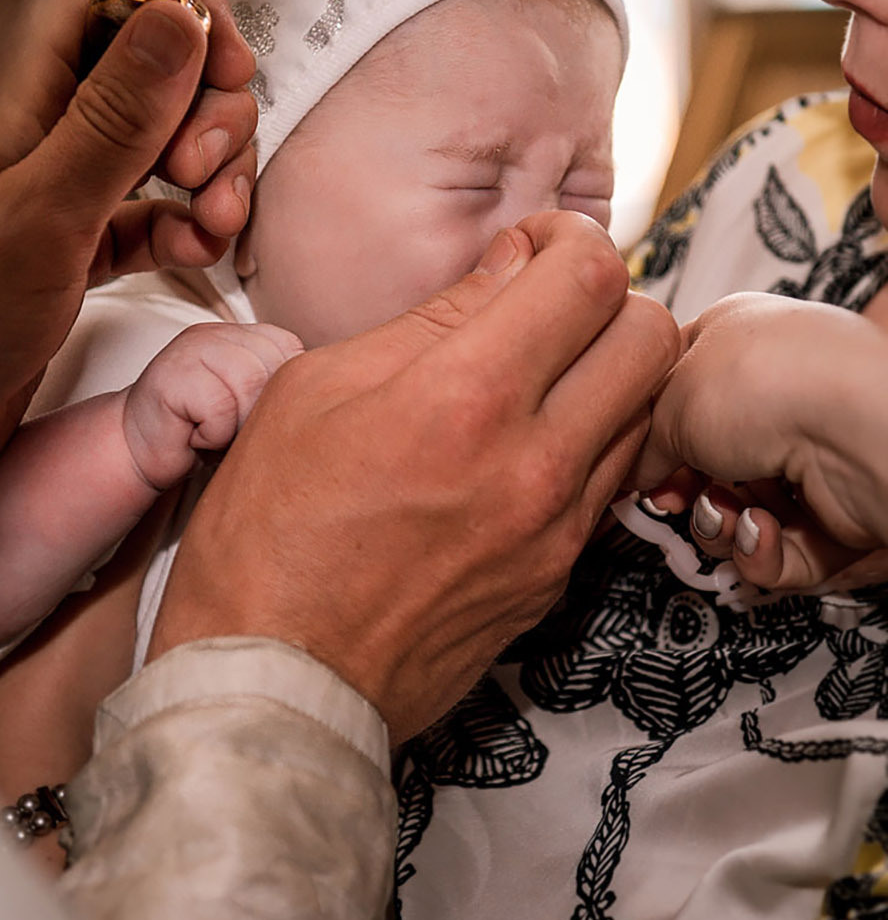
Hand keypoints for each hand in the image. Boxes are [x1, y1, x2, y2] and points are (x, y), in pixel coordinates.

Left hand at [0, 0, 256, 515]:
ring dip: (212, 175)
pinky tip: (192, 250)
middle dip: (207, 114)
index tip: (223, 65)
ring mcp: (65, 180)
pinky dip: (189, 223)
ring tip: (210, 221)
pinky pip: (158, 205)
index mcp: (11, 95)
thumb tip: (178, 22)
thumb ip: (115, 118)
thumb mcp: (42, 216)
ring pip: (168, 138)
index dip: (177, 17)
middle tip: (199, 170)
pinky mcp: (85, 234)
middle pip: (157, 69)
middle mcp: (41, 127)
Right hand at [124, 322, 302, 490]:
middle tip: (230, 431)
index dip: (282, 395)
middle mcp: (218, 333)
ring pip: (248, 386)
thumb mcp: (249, 405)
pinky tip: (193, 435)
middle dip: (258, 415)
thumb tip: (329, 399)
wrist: (139, 450)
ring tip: (213, 434)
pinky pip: (219, 408)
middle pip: (273, 371)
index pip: (292, 352)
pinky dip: (212, 436)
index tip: (253, 417)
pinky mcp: (172, 375)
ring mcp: (192, 348)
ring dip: (235, 427)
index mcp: (242, 335)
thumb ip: (279, 389)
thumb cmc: (201, 433)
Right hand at [150, 213, 678, 743]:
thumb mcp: (314, 389)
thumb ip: (429, 320)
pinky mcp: (558, 577)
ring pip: (647, 409)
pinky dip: (589, 442)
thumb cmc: (268, 535)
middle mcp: (534, 464)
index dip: (571, 238)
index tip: (535, 247)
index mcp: (463, 398)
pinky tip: (524, 446)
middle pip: (652, 334)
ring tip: (537, 376)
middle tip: (548, 306)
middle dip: (609, 299)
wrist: (277, 681)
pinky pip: (611, 481)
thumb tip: (510, 267)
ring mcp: (557, 530)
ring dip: (608, 372)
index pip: (590, 275)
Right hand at [635, 292, 887, 589]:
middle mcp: (774, 394)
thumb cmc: (775, 383)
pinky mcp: (833, 514)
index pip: (673, 389)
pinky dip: (760, 549)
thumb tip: (629, 471)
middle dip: (682, 489)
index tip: (623, 461)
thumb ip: (638, 441)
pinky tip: (762, 528)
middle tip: (670, 498)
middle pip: (701, 461)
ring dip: (718, 526)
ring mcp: (807, 455)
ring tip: (728, 512)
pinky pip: (773, 550)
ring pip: (734, 514)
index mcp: (734, 340)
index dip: (644, 430)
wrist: (860, 432)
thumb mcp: (669, 399)